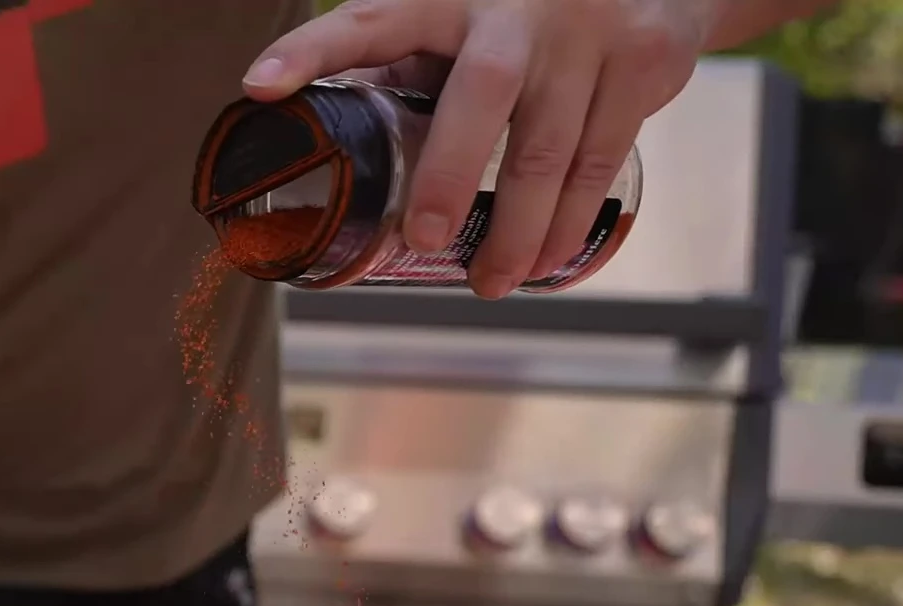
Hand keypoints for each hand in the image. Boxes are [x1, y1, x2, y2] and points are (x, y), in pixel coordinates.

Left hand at [242, 0, 716, 297]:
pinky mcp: (643, 61)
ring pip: (548, 147)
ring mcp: (586, 33)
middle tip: (423, 238)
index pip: (366, 20)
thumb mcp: (459, 15)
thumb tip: (313, 123)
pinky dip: (570, 219)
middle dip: (449, 175)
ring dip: (516, 230)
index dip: (310, 51)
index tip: (259, 87)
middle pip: (481, 93)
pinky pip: (602, 157)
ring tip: (489, 282)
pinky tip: (545, 257)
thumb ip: (402, 59)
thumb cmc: (523, 10)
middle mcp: (515, 9)